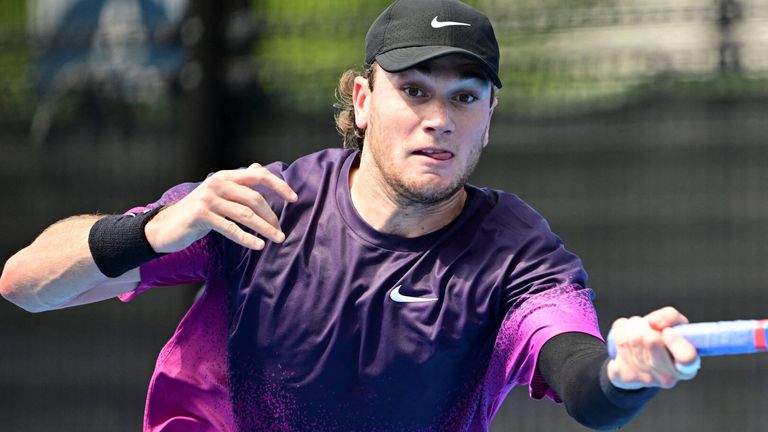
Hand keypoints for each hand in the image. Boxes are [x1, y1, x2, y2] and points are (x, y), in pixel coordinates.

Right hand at [145, 163, 297, 252]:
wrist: (167, 226)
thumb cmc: (198, 211)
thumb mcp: (219, 193)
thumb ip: (240, 181)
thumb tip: (259, 167)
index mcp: (226, 176)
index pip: (259, 175)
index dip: (278, 185)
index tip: (294, 198)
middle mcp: (218, 183)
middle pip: (254, 198)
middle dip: (271, 215)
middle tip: (281, 231)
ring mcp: (209, 199)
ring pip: (245, 214)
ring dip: (265, 228)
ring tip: (277, 238)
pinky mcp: (202, 215)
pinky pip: (231, 228)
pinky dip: (247, 238)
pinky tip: (259, 245)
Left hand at [607, 306, 699, 389]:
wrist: (636, 362)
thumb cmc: (660, 341)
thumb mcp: (674, 328)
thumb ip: (672, 318)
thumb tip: (653, 322)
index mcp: (687, 366)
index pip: (687, 357)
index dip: (675, 340)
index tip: (667, 331)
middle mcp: (668, 377)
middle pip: (652, 340)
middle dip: (648, 325)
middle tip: (649, 327)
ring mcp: (645, 378)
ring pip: (633, 337)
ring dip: (634, 326)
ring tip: (638, 331)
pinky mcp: (626, 376)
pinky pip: (619, 340)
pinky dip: (621, 330)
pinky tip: (626, 338)